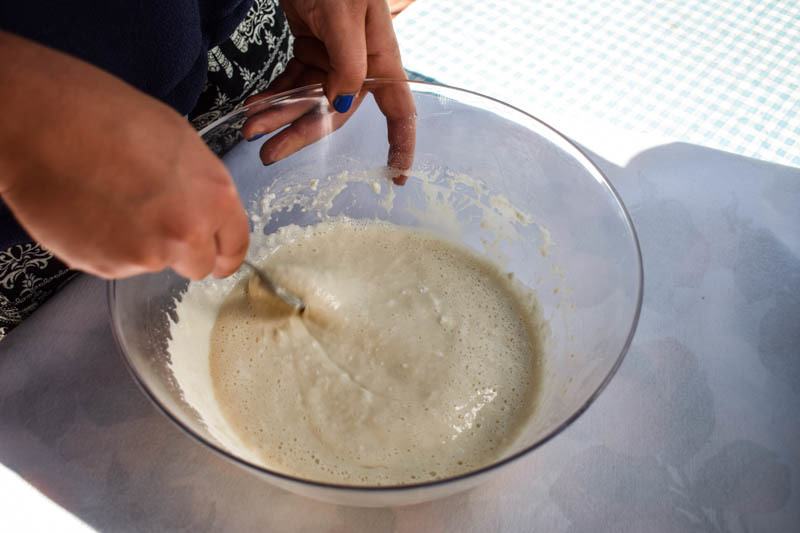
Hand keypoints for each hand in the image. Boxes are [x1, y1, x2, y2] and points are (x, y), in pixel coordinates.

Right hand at [0, 31, 248, 279]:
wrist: (44, 124)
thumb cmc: (108, 117)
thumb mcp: (179, 141)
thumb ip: (200, 187)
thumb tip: (203, 208)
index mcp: (215, 198)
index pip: (235, 247)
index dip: (225, 253)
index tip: (218, 258)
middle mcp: (188, 232)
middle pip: (199, 265)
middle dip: (184, 253)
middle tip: (157, 227)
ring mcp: (147, 255)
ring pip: (154, 264)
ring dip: (141, 245)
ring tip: (112, 204)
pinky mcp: (108, 267)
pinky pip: (117, 265)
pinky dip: (107, 248)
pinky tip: (91, 213)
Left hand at [242, 0, 415, 181]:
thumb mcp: (345, 15)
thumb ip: (347, 63)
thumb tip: (340, 103)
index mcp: (380, 58)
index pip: (400, 109)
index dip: (401, 144)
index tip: (397, 175)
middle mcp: (358, 64)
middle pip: (334, 113)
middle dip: (301, 133)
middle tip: (268, 152)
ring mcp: (331, 58)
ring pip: (306, 101)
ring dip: (277, 115)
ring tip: (249, 127)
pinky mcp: (308, 49)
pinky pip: (291, 82)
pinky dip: (272, 95)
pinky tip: (254, 105)